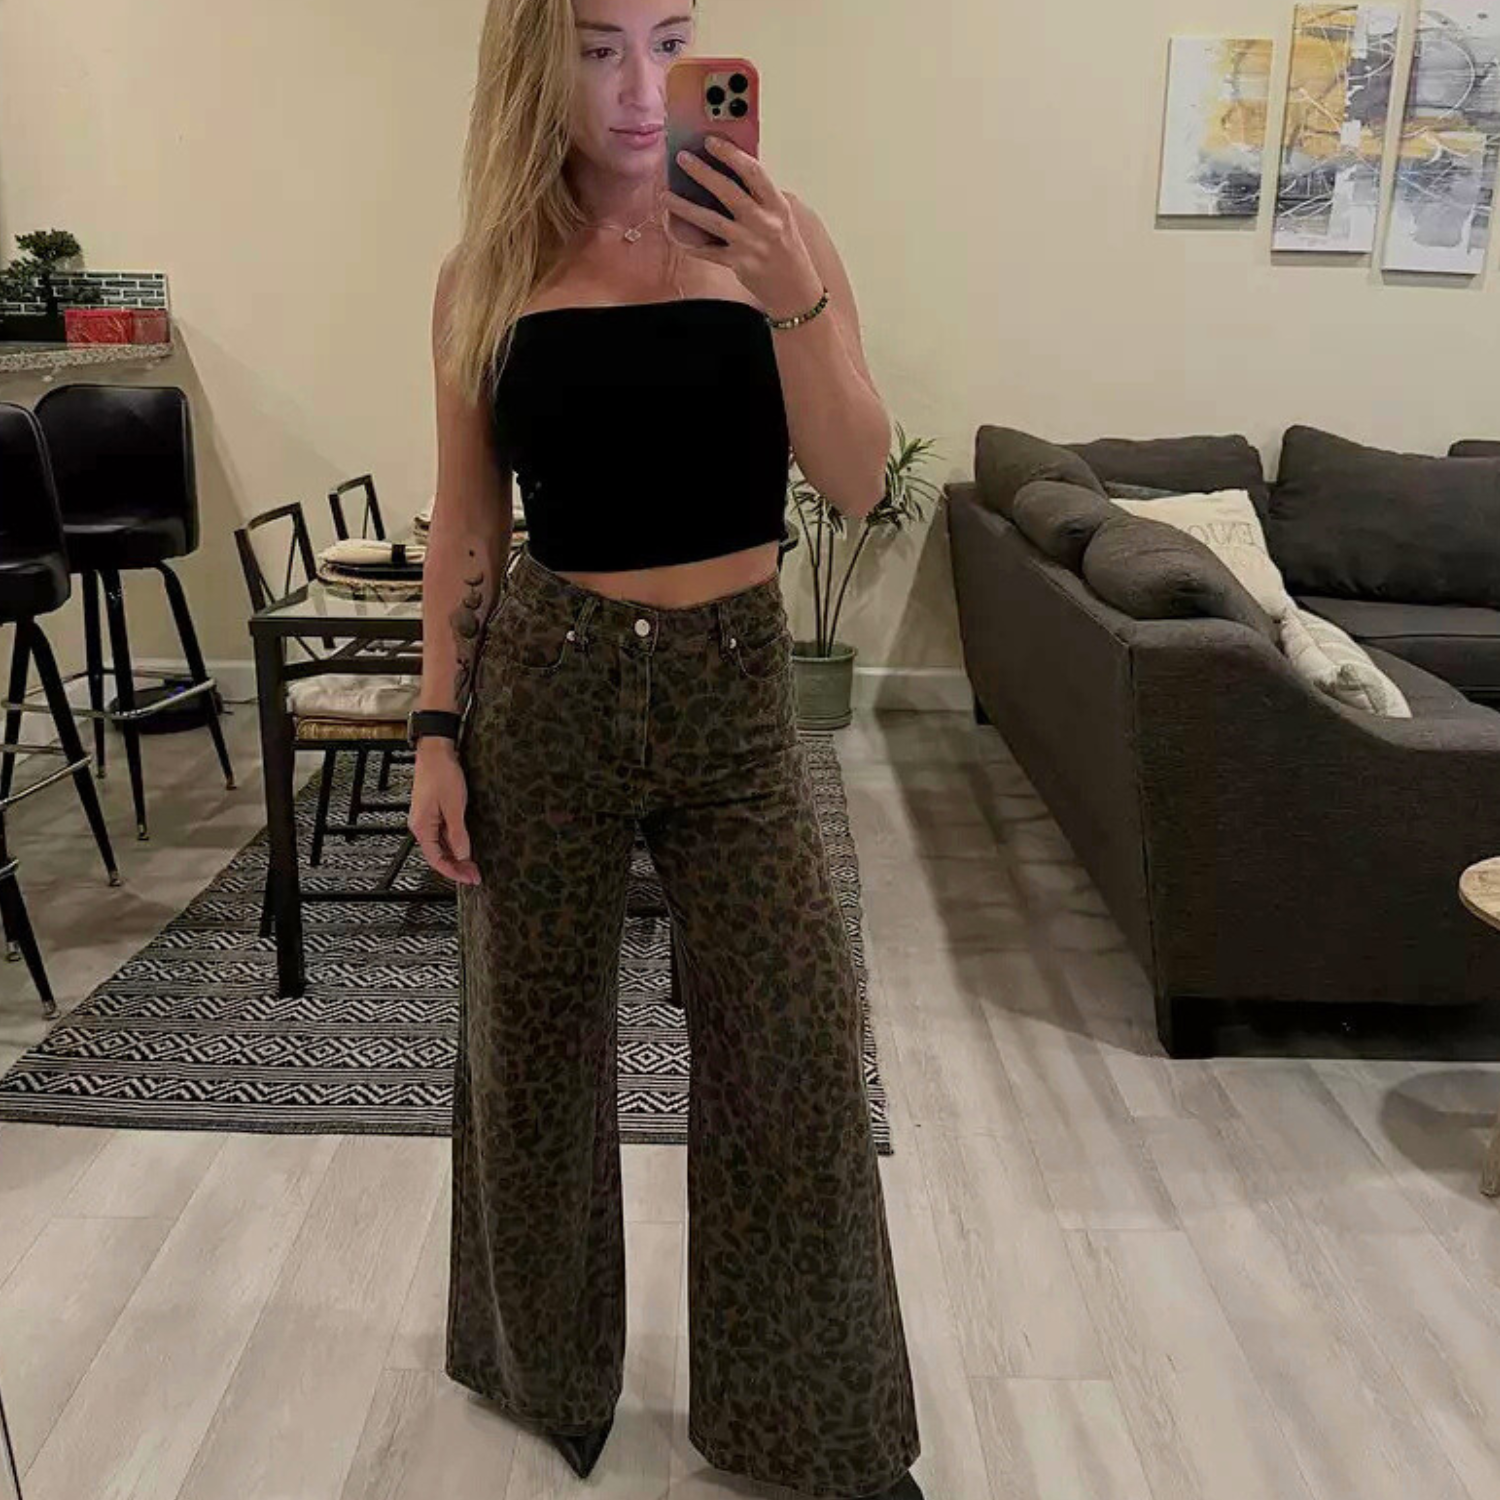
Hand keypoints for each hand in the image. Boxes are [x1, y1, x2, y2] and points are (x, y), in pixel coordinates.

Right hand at [409, 742, 479, 885]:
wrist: (436, 750)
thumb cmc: (442, 773)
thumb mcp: (454, 806)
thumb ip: (458, 833)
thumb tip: (462, 855)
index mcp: (421, 827)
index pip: (436, 859)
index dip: (454, 872)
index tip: (470, 879)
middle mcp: (421, 826)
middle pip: (438, 855)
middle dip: (457, 867)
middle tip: (475, 875)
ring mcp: (427, 819)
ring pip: (441, 846)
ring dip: (456, 857)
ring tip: (473, 865)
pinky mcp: (433, 812)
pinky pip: (443, 835)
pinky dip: (454, 844)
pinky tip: (466, 847)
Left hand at [665, 136, 824, 320]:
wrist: (797, 291)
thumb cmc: (788, 251)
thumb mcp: (782, 218)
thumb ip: (761, 199)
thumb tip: (729, 175)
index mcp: (777, 206)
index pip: (753, 172)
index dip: (730, 154)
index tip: (710, 141)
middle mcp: (764, 223)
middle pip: (728, 191)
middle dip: (702, 172)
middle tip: (682, 159)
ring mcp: (750, 245)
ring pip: (710, 220)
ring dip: (684, 207)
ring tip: (665, 196)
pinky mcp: (738, 265)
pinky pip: (708, 251)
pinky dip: (690, 244)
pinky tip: (675, 233)